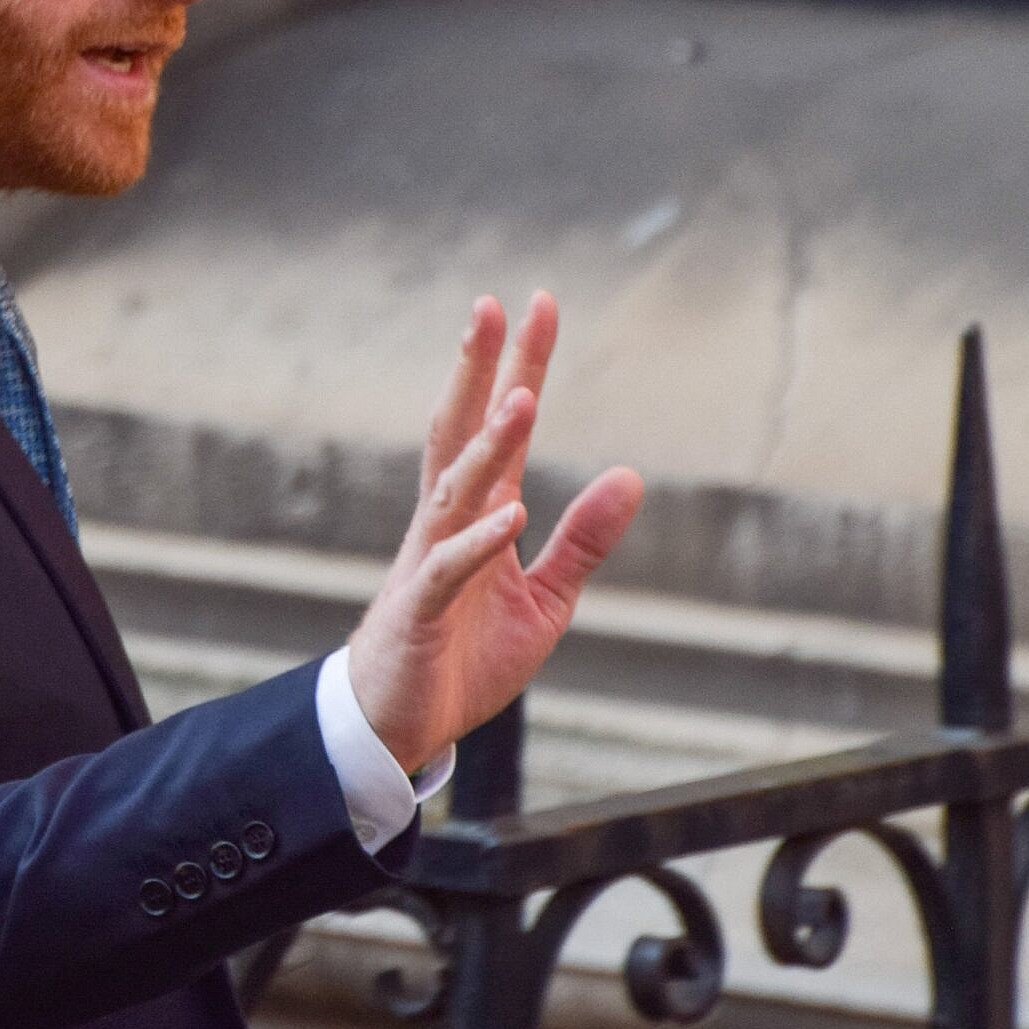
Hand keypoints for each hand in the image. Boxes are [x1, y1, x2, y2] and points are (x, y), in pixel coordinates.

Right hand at [346, 293, 644, 771]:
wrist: (397, 724)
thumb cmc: (464, 656)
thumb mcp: (544, 599)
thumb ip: (583, 540)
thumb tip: (631, 474)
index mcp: (478, 514)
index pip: (500, 425)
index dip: (521, 366)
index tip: (539, 305)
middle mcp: (448, 523)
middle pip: (460, 431)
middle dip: (478, 371)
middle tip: (492, 305)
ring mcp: (430, 563)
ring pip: (455, 490)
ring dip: (488, 446)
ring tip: (522, 400)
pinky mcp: (422, 611)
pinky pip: (451, 568)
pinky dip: (479, 540)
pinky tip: (510, 513)